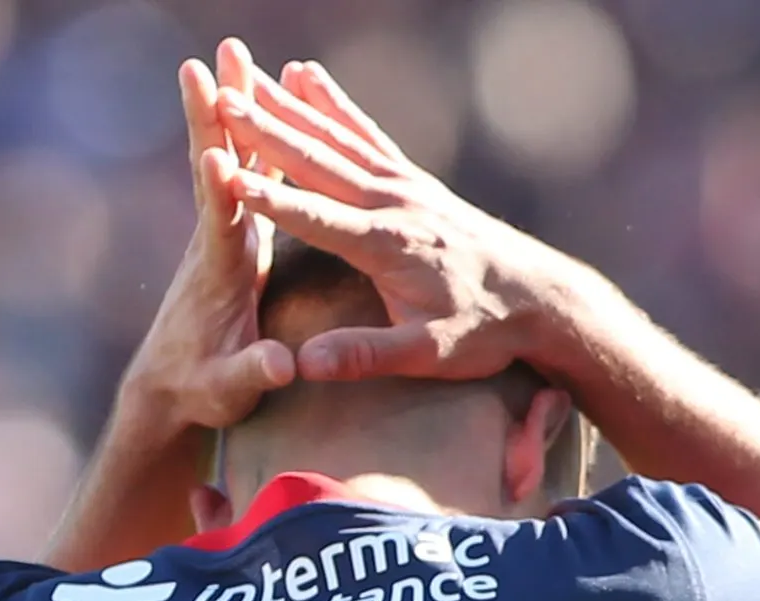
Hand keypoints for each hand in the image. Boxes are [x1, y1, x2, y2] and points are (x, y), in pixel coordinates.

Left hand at [121, 39, 294, 429]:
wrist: (170, 391)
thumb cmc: (200, 392)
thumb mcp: (229, 390)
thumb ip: (253, 372)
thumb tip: (280, 365)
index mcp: (220, 271)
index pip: (219, 216)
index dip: (219, 180)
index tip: (215, 140)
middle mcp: (216, 240)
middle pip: (217, 166)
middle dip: (217, 113)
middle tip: (213, 57)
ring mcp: (224, 234)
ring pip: (231, 158)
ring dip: (233, 107)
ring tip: (235, 55)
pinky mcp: (236, 235)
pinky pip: (247, 173)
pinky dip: (255, 136)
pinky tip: (266, 102)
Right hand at [209, 59, 574, 383]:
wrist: (538, 297)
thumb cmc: (484, 332)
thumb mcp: (428, 356)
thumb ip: (365, 355)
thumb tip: (306, 364)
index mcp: (388, 247)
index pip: (315, 218)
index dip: (268, 198)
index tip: (224, 174)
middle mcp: (393, 204)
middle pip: (318, 162)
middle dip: (266, 133)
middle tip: (221, 101)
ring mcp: (405, 185)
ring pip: (336, 138)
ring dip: (289, 108)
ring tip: (247, 80)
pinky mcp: (413, 179)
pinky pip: (364, 133)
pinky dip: (332, 103)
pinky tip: (307, 76)